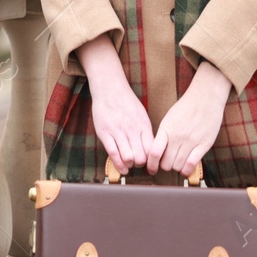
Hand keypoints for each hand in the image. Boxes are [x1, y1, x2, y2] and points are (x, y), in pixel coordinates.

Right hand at [74, 34, 154, 172]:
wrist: (109, 88)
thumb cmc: (126, 102)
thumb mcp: (142, 115)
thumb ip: (146, 132)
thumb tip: (151, 149)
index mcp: (143, 125)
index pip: (152, 150)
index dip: (151, 160)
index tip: (149, 163)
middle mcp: (132, 129)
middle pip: (141, 157)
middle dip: (140, 164)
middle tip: (138, 164)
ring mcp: (117, 131)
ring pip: (127, 157)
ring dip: (129, 165)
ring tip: (129, 164)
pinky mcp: (104, 133)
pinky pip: (113, 153)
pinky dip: (118, 164)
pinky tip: (122, 168)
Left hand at [147, 61, 231, 175]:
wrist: (206, 97)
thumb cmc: (186, 107)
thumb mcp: (169, 118)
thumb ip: (163, 135)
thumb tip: (156, 152)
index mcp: (166, 129)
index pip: (154, 152)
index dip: (151, 164)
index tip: (151, 169)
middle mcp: (178, 136)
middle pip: (166, 163)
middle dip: (165, 166)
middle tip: (168, 162)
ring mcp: (191, 141)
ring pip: (178, 166)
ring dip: (177, 168)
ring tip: (178, 163)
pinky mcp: (204, 144)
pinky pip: (192, 164)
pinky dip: (187, 170)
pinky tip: (186, 167)